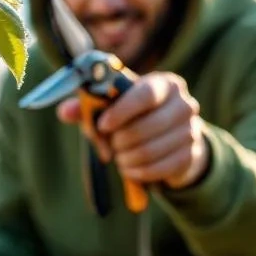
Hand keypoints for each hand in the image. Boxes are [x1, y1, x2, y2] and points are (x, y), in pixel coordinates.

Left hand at [58, 72, 207, 189]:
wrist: (173, 136)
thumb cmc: (138, 115)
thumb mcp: (116, 106)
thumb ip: (89, 106)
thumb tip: (64, 112)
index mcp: (166, 84)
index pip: (145, 95)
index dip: (121, 111)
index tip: (102, 125)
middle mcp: (184, 104)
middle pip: (147, 126)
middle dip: (121, 140)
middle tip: (109, 145)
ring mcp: (191, 131)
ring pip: (151, 150)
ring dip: (127, 158)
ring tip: (119, 156)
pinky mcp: (191, 155)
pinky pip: (159, 168)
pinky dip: (139, 171)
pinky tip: (130, 168)